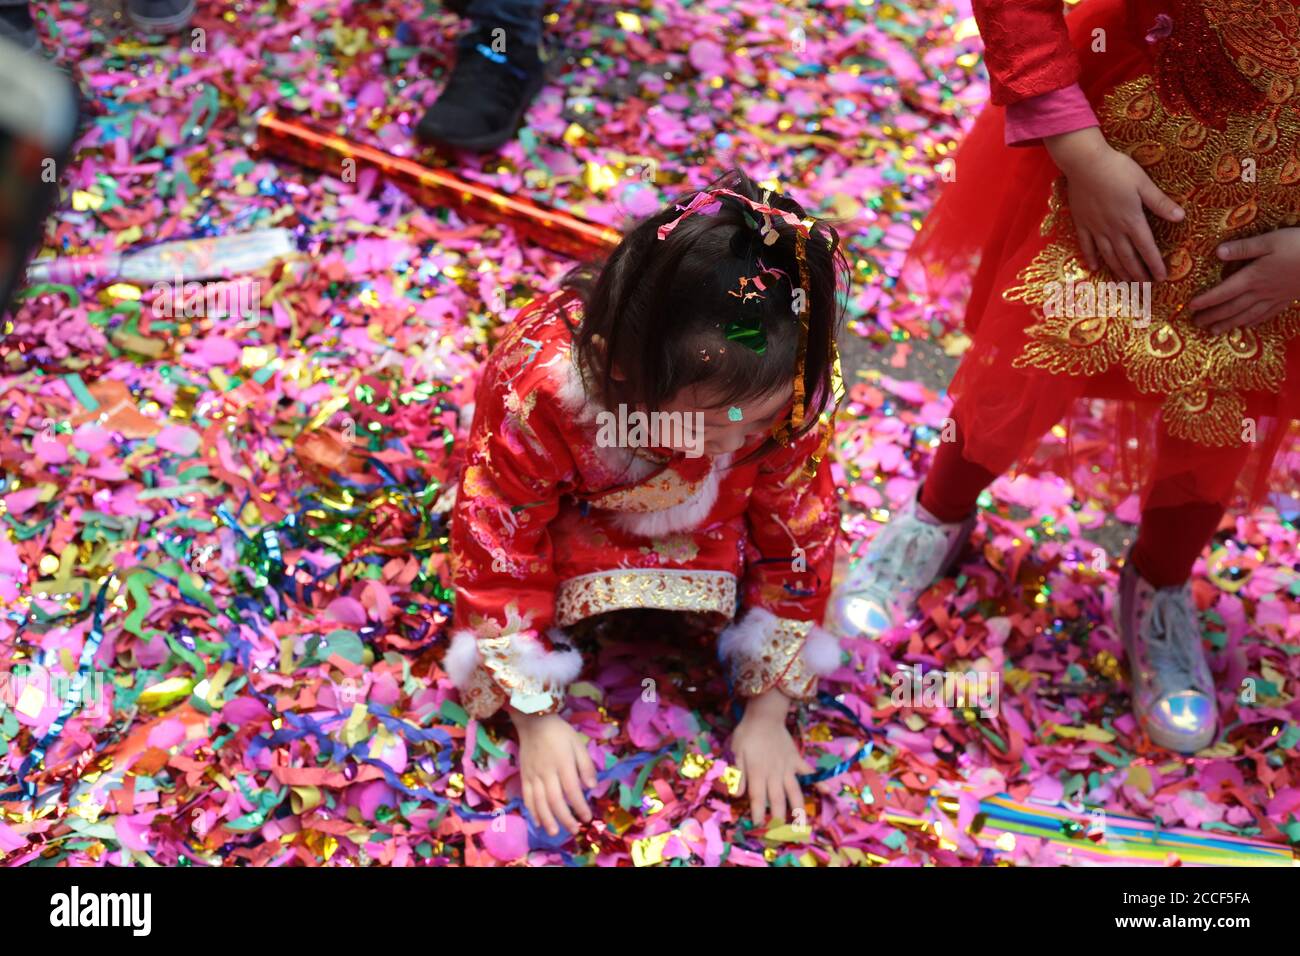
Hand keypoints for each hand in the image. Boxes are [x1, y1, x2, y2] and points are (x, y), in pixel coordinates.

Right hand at [510, 709, 596, 836]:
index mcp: (563, 764)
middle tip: (574, 830)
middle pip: (555, 801)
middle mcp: (547, 773)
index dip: (580, 806)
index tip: (587, 817)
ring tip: (555, 832)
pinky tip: (538, 822)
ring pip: (539, 802)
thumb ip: (585, 765)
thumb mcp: (578, 743)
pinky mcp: (524, 776)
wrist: (533, 721)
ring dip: (548, 820)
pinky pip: (527, 797)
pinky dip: (532, 811)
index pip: (572, 791)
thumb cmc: (559, 732)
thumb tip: (592, 787)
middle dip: (565, 818)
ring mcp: (533, 776)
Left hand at [730, 689, 813, 827]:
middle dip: (777, 817)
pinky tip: (828, 792)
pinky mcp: (797, 760)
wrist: (764, 715)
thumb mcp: (735, 752)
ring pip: (794, 791)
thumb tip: (736, 794)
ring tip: (801, 825)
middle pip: (776, 799)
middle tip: (778, 833)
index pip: (757, 797)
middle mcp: (774, 773)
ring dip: (798, 809)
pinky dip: (819, 781)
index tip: (758, 826)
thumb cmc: (746, 734)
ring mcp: (788, 768)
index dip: (757, 812)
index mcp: (757, 772)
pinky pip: (809, 773)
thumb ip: (737, 773)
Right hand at [1044, 127, 1184, 281]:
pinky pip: (1086, 245)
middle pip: (1127, 257)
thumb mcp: (1143, 183)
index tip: (1162, 278)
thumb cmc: (1117, 169)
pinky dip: (1091, 258)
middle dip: (1138, 273)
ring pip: (1109, 255)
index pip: (1146, 248)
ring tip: (1126, 282)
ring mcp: (1096, 228)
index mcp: (1131, 220)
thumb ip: (1160, 203)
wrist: (1084, 163)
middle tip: (1145, 286)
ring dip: (1118, 270)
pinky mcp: (1082, 223)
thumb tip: (1181, 217)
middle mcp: (1113, 229)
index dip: (1155, 264)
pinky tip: (1096, 268)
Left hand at [1188, 229, 1299, 334]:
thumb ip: (1244, 248)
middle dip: (1212, 317)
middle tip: (1196, 324)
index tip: (1190, 307)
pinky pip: (1266, 315)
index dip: (1206, 301)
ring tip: (1213, 332)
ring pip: (1247, 315)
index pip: (1223, 292)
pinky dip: (1253, 322)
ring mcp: (1275, 298)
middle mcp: (1261, 292)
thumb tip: (1218, 252)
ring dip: (1228, 324)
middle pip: (1231, 308)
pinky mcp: (1287, 299)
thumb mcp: (1271, 240)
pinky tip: (1247, 326)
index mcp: (1253, 277)